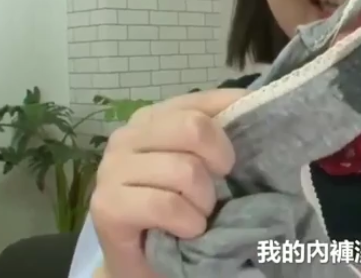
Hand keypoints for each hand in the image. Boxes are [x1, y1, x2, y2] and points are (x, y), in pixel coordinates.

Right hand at [90, 88, 246, 277]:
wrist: (147, 261)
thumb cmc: (181, 209)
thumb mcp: (206, 164)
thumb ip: (223, 129)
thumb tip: (253, 98)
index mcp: (154, 117)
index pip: (205, 101)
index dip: (234, 127)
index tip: (237, 159)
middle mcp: (128, 135)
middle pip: (194, 127)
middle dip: (219, 164)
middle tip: (217, 192)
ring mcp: (112, 168)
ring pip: (184, 170)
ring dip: (204, 202)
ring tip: (197, 215)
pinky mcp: (107, 204)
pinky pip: (165, 204)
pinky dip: (187, 222)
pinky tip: (187, 230)